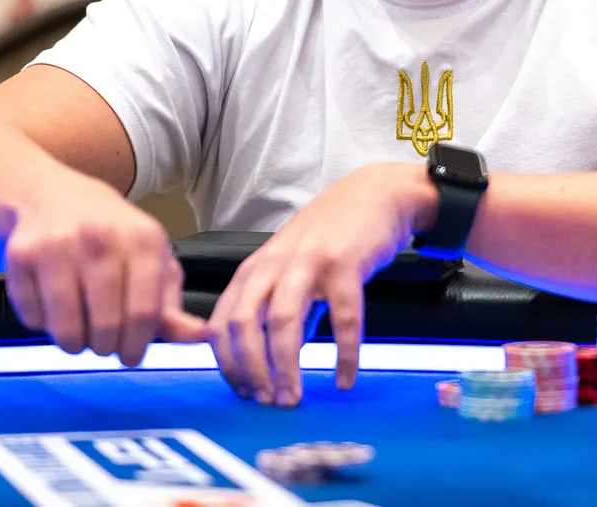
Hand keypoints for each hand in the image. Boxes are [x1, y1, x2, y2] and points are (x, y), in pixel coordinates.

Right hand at [4, 171, 205, 364]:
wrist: (57, 197)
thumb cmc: (115, 239)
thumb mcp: (152, 262)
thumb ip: (171, 306)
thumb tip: (200, 337)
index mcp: (143, 240)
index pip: (143, 315)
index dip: (136, 347)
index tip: (130, 356)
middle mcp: (101, 238)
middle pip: (105, 327)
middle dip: (106, 348)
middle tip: (104, 343)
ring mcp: (58, 245)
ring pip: (66, 329)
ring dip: (74, 343)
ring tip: (80, 329)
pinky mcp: (21, 255)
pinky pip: (33, 319)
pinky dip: (42, 324)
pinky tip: (53, 305)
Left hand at [206, 163, 436, 407]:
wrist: (375, 194)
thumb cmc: (331, 232)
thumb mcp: (292, 268)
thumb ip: (281, 310)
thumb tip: (277, 361)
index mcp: (255, 269)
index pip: (222, 322)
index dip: (227, 363)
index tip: (243, 392)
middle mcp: (274, 264)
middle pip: (243, 324)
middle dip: (250, 370)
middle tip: (265, 402)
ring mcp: (308, 263)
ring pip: (283, 322)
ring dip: (286, 367)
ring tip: (294, 397)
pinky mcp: (345, 264)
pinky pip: (343, 318)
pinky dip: (344, 354)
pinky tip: (345, 378)